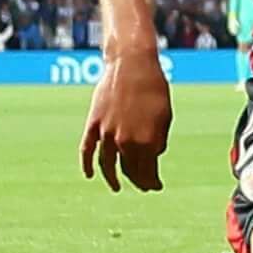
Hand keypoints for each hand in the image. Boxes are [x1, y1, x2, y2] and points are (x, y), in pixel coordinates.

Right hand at [80, 50, 172, 192]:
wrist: (131, 65)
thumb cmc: (154, 89)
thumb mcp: (165, 117)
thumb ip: (158, 140)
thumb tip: (153, 156)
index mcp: (147, 142)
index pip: (148, 172)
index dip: (152, 182)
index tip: (156, 187)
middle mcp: (125, 141)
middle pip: (129, 170)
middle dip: (138, 180)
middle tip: (143, 186)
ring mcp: (106, 134)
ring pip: (108, 164)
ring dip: (113, 178)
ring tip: (117, 187)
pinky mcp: (93, 124)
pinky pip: (87, 150)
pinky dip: (87, 164)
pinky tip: (90, 175)